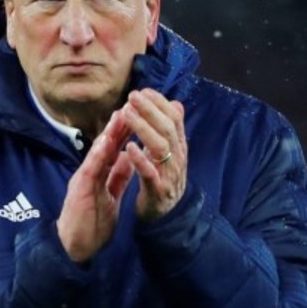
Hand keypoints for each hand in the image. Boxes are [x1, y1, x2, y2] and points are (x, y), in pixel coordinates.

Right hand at [56, 110, 134, 262]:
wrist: (75, 247)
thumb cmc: (92, 224)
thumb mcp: (111, 195)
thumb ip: (118, 176)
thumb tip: (128, 158)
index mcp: (101, 174)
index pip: (115, 149)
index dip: (126, 132)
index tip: (138, 114)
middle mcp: (91, 172)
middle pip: (107, 146)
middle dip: (119, 126)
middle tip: (131, 104)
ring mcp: (84, 179)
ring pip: (98, 152)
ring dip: (108, 134)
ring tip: (120, 115)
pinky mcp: (80, 190)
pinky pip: (90, 170)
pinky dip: (97, 155)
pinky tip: (105, 143)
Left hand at [114, 89, 186, 221]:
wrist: (165, 217)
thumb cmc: (163, 180)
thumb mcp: (169, 153)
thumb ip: (170, 130)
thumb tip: (176, 103)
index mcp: (179, 147)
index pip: (175, 119)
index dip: (160, 103)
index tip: (144, 90)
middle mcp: (178, 158)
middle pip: (167, 128)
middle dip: (150, 110)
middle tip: (133, 96)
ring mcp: (169, 174)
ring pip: (160, 146)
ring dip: (143, 128)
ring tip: (127, 114)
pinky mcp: (157, 191)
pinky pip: (150, 173)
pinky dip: (140, 159)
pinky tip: (129, 147)